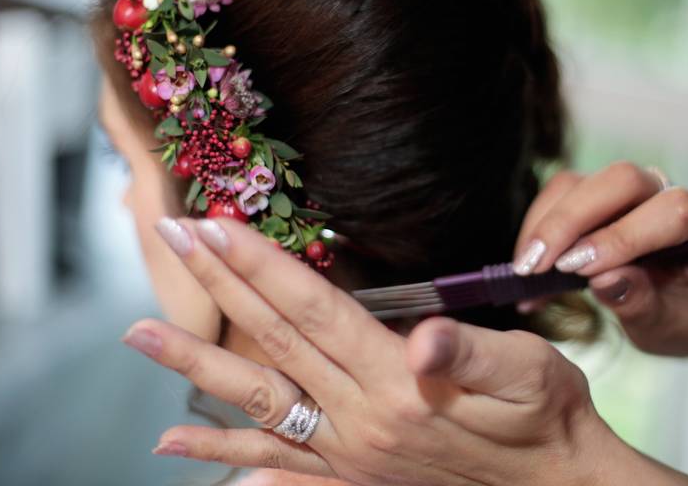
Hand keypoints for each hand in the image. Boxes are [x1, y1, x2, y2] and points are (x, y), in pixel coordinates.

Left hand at [125, 216, 679, 484]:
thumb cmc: (546, 416)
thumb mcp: (527, 371)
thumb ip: (471, 353)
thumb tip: (427, 338)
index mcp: (399, 382)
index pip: (315, 309)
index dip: (264, 265)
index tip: (217, 227)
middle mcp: (360, 420)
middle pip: (275, 341)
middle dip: (219, 285)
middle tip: (170, 237)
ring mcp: (349, 454)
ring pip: (258, 403)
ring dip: (196, 366)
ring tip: (141, 334)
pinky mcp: (352, 479)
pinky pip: (278, 468)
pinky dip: (227, 458)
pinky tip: (181, 450)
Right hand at [513, 163, 687, 355]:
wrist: (679, 296)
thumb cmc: (680, 310)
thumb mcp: (670, 325)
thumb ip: (642, 303)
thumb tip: (605, 281)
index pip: (669, 213)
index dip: (624, 237)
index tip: (580, 270)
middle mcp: (661, 194)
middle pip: (619, 180)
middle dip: (570, 221)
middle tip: (534, 266)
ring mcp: (623, 189)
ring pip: (579, 183)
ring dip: (545, 224)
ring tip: (524, 271)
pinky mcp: (590, 191)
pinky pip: (556, 194)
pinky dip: (535, 229)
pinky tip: (527, 267)